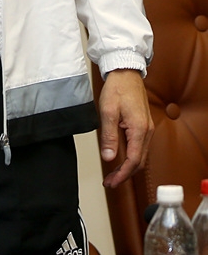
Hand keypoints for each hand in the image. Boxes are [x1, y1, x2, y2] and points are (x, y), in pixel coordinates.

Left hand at [98, 68, 153, 187]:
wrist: (126, 73)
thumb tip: (109, 157)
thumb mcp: (108, 111)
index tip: (111, 182)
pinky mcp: (143, 125)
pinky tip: (121, 158)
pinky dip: (130, 156)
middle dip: (124, 174)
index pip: (133, 161)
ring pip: (140, 155)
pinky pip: (139, 147)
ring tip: (113, 174)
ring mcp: (147, 129)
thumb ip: (109, 136)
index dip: (122, 174)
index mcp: (139, 130)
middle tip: (110, 182)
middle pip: (139, 161)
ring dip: (127, 166)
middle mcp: (147, 132)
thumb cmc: (117, 88)